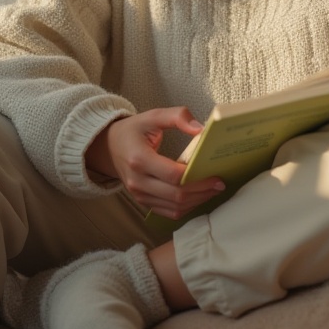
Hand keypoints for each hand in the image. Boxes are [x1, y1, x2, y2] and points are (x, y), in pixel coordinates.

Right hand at [85, 108, 225, 220]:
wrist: (109, 147)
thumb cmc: (133, 131)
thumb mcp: (153, 116)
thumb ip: (178, 117)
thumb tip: (201, 130)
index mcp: (139, 159)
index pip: (173, 175)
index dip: (197, 178)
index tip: (215, 175)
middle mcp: (137, 181)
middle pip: (176, 195)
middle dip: (202, 192)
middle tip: (219, 184)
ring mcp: (139, 194)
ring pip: (174, 207)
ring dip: (196, 201)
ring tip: (212, 190)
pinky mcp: (143, 201)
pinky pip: (168, 212)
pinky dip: (186, 207)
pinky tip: (197, 197)